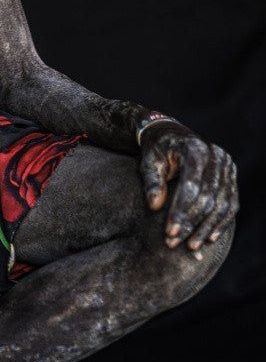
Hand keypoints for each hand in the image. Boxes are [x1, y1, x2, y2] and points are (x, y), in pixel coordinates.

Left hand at [139, 123, 238, 252]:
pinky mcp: (231, 175)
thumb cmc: (157, 150)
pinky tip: (209, 237)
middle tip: (175, 242)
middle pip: (208, 197)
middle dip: (192, 224)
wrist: (170, 134)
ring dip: (207, 228)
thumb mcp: (149, 162)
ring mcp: (227, 165)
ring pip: (222, 204)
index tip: (169, 232)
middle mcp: (215, 155)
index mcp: (194, 148)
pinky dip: (220, 222)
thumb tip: (154, 205)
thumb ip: (152, 182)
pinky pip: (231, 203)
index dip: (180, 212)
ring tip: (191, 245)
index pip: (191, 186)